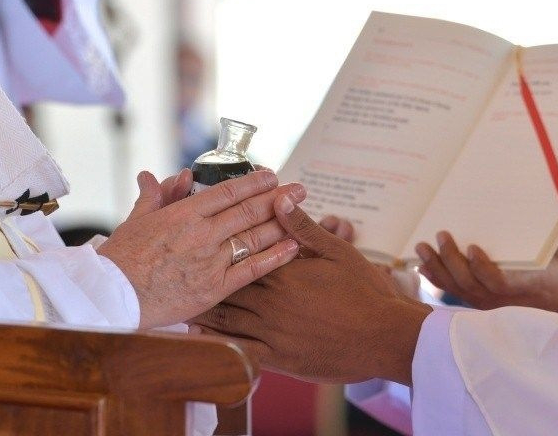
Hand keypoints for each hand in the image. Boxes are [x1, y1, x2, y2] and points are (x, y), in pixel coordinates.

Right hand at [99, 171, 302, 328]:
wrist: (112, 296)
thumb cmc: (122, 257)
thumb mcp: (138, 219)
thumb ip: (159, 195)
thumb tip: (176, 175)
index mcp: (183, 214)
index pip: (227, 192)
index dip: (253, 182)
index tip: (272, 175)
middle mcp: (201, 234)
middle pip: (248, 211)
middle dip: (277, 198)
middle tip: (300, 189)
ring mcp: (210, 262)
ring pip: (254, 237)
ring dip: (281, 223)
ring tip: (302, 213)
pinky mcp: (214, 289)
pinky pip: (251, 270)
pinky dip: (274, 258)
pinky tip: (293, 248)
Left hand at [193, 196, 431, 384]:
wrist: (383, 337)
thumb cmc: (364, 290)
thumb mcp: (337, 251)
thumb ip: (303, 227)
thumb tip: (278, 199)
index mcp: (282, 271)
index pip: (239, 252)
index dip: (216, 243)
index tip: (193, 233)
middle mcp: (270, 300)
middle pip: (224, 283)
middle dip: (198, 273)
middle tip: (173, 263)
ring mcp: (271, 330)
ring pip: (224, 317)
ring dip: (200, 306)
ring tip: (176, 296)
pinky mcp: (277, 357)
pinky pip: (237, 351)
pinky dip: (216, 343)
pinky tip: (199, 336)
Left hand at [415, 232, 557, 312]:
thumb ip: (546, 231)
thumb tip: (540, 196)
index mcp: (527, 284)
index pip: (498, 282)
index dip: (483, 268)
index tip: (473, 248)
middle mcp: (503, 298)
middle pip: (470, 283)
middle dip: (451, 260)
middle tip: (442, 235)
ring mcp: (490, 301)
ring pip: (458, 288)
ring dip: (438, 267)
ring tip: (423, 247)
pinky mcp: (481, 300)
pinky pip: (455, 292)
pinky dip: (437, 279)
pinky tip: (422, 267)